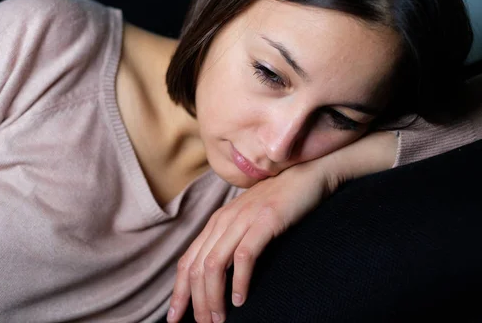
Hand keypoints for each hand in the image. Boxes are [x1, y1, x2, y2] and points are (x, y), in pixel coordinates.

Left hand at [167, 131, 397, 322]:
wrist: (306, 175)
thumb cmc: (279, 203)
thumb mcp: (248, 222)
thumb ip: (231, 242)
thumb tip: (220, 275)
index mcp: (216, 223)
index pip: (187, 261)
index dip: (179, 291)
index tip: (175, 317)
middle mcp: (224, 220)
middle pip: (196, 266)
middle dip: (195, 301)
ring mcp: (243, 219)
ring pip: (214, 263)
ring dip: (213, 296)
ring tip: (218, 319)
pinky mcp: (265, 220)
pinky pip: (244, 255)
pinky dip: (239, 280)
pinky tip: (241, 299)